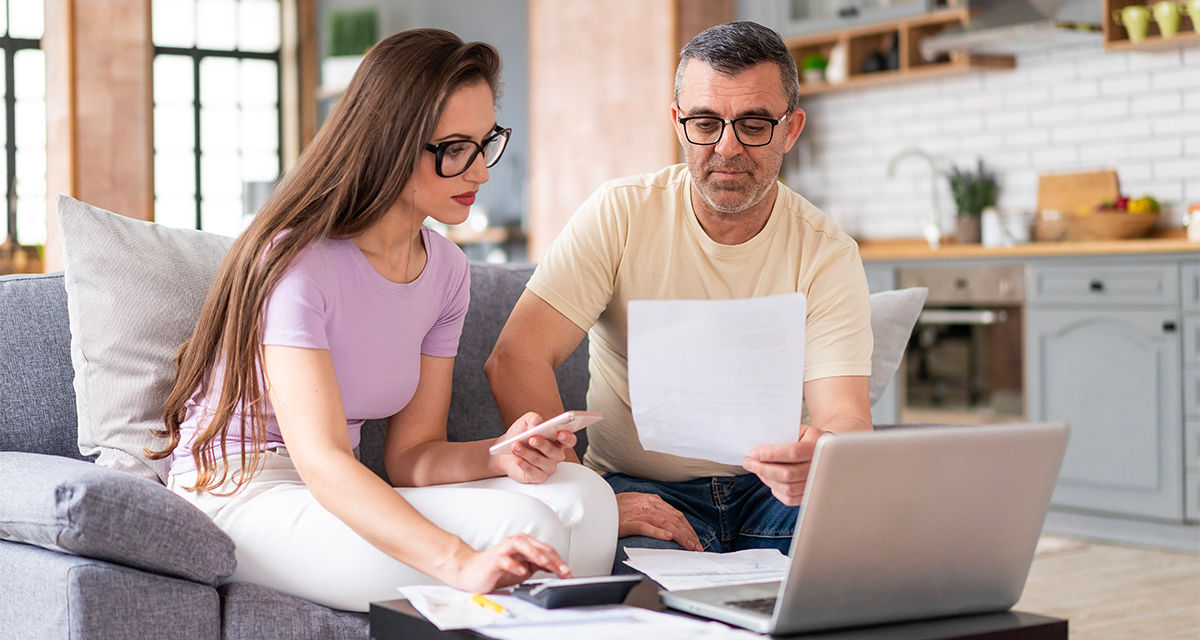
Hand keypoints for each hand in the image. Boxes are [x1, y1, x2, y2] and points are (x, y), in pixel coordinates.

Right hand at [452, 534, 571, 592]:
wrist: (472, 572)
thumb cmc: (497, 569)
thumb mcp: (523, 568)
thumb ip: (537, 565)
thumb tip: (557, 568)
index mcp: (524, 544)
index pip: (545, 549)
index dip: (558, 560)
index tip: (567, 572)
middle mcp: (515, 543)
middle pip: (537, 546)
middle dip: (552, 558)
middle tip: (563, 569)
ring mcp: (503, 550)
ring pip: (521, 546)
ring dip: (535, 553)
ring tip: (545, 563)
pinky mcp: (493, 559)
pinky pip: (504, 559)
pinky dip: (514, 564)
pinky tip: (522, 571)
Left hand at [494, 412, 576, 483]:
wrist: (505, 450)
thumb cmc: (520, 434)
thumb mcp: (525, 421)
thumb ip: (533, 419)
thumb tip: (536, 424)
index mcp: (558, 440)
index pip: (570, 440)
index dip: (567, 437)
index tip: (560, 433)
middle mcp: (556, 454)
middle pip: (554, 451)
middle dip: (542, 444)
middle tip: (531, 439)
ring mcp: (548, 467)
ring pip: (540, 461)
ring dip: (526, 453)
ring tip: (515, 445)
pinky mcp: (538, 476)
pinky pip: (533, 472)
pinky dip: (523, 464)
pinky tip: (516, 458)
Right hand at [615, 492, 702, 551]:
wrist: (597, 506)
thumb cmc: (616, 508)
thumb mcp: (637, 504)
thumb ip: (653, 511)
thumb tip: (669, 525)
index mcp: (651, 500)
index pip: (676, 514)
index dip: (688, 528)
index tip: (695, 539)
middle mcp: (647, 504)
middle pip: (674, 519)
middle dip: (688, 534)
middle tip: (696, 547)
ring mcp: (637, 512)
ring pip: (665, 523)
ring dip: (680, 535)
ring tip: (688, 546)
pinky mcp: (627, 522)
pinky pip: (645, 527)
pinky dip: (658, 532)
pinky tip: (668, 538)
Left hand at [742, 425, 827, 505]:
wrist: (828, 451)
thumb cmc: (807, 439)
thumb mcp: (799, 431)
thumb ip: (782, 437)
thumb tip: (758, 448)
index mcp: (819, 445)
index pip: (793, 453)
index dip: (771, 454)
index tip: (754, 453)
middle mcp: (821, 466)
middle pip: (788, 474)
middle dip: (763, 468)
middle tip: (748, 462)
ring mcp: (818, 484)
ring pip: (787, 488)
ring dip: (767, 479)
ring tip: (757, 470)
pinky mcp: (811, 495)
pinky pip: (790, 499)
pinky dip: (776, 490)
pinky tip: (770, 479)